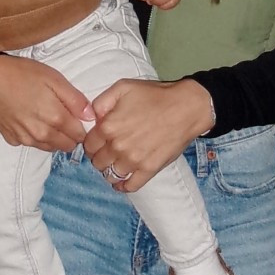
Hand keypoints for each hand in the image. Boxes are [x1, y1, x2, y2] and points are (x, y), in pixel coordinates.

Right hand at [0, 54, 95, 150]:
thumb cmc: (23, 74)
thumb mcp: (54, 79)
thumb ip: (75, 100)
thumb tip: (91, 116)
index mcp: (55, 118)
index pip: (80, 136)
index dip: (82, 127)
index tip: (77, 117)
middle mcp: (41, 134)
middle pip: (67, 146)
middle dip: (70, 135)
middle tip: (63, 116)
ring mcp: (25, 139)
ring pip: (50, 147)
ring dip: (54, 137)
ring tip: (46, 117)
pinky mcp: (12, 139)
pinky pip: (31, 143)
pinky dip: (35, 136)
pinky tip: (29, 119)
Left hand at [84, 78, 214, 186]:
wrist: (185, 107)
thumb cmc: (154, 95)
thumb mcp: (122, 87)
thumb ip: (100, 101)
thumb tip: (90, 117)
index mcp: (108, 126)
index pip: (88, 145)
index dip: (91, 143)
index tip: (98, 142)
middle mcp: (118, 146)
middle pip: (97, 162)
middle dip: (100, 157)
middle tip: (107, 152)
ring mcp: (134, 160)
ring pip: (111, 175)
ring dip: (110, 171)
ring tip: (116, 164)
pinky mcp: (149, 169)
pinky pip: (130, 186)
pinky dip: (123, 186)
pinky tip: (121, 183)